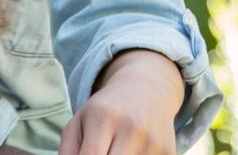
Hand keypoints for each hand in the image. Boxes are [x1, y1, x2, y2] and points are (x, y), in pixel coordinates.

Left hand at [61, 50, 183, 154]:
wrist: (147, 90)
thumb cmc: (104, 111)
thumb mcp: (80, 121)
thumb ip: (68, 150)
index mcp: (103, 118)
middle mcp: (131, 128)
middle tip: (98, 152)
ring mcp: (153, 141)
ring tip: (115, 148)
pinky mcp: (169, 151)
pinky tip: (132, 150)